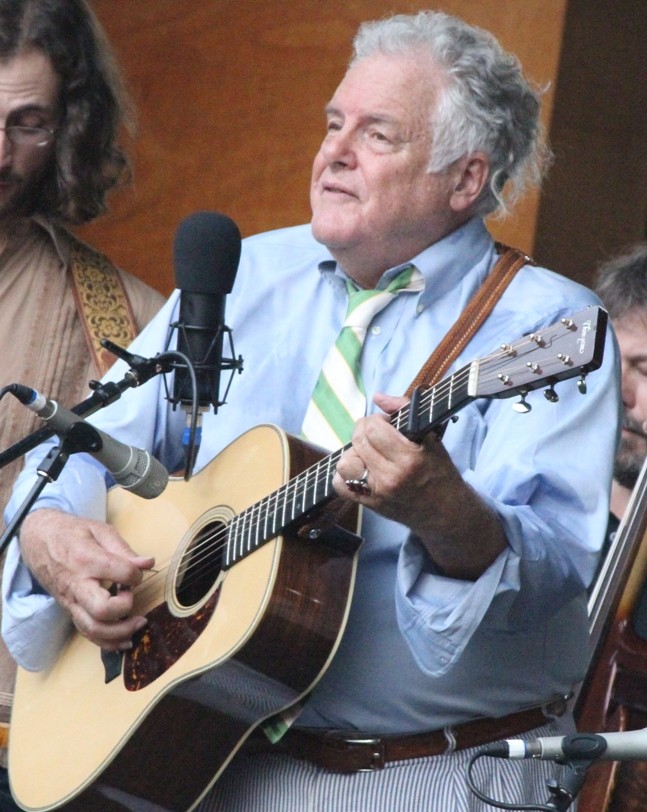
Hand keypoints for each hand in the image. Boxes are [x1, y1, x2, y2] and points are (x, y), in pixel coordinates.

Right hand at [19, 509, 153, 649]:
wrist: (37, 540)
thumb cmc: (71, 532)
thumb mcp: (99, 530)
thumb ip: (123, 549)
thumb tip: (147, 563)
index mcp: (87, 559)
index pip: (121, 573)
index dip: (136, 574)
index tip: (138, 571)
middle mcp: (77, 585)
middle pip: (102, 610)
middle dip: (125, 608)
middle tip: (132, 596)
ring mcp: (71, 601)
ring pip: (93, 628)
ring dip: (120, 632)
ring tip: (139, 623)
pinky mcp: (69, 610)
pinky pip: (86, 633)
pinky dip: (107, 641)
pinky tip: (124, 640)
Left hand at [333, 393, 506, 578]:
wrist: (445, 512)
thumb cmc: (439, 472)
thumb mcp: (431, 438)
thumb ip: (405, 411)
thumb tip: (378, 396)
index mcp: (409, 458)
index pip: (374, 428)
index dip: (377, 420)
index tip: (386, 423)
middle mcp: (391, 477)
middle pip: (358, 441)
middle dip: (364, 430)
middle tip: (377, 434)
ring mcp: (377, 493)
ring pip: (345, 463)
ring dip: (354, 453)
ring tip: (368, 453)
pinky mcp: (368, 505)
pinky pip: (340, 485)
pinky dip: (345, 474)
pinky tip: (360, 469)